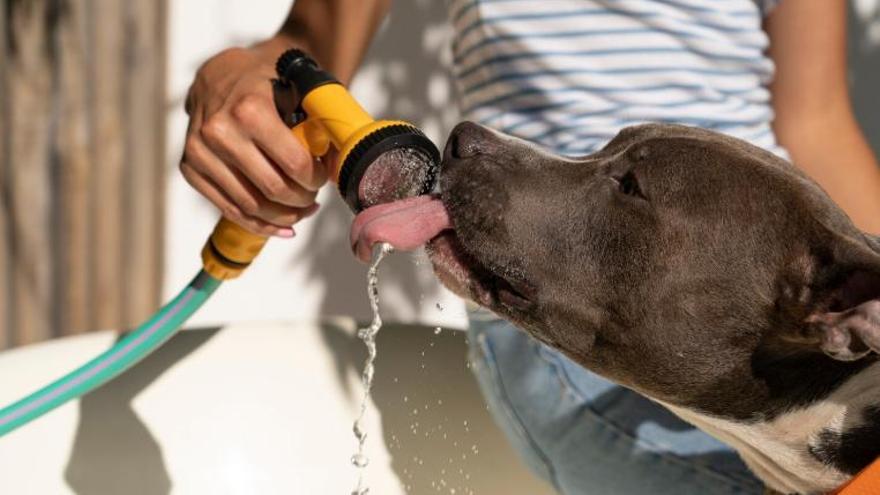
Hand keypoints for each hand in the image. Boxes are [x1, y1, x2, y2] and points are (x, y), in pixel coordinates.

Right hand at [180, 41, 327, 236]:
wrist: (220, 73)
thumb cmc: (265, 81)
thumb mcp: (296, 88)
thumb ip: (319, 121)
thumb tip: (342, 163)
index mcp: (249, 109)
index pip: (294, 164)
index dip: (316, 179)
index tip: (323, 177)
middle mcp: (219, 132)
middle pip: (273, 189)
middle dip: (302, 200)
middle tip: (314, 198)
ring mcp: (200, 152)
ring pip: (251, 206)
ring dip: (283, 216)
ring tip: (302, 212)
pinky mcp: (189, 168)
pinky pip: (229, 209)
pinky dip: (259, 224)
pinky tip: (282, 227)